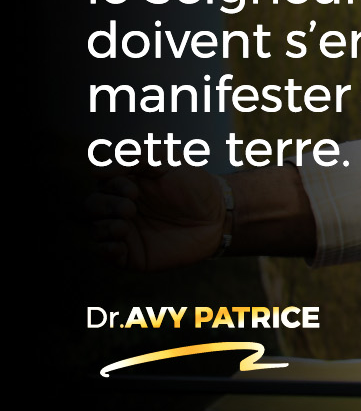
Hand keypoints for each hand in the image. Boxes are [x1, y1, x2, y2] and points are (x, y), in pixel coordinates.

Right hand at [87, 165, 225, 270]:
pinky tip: (119, 245)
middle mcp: (121, 207)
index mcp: (126, 183)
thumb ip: (138, 155)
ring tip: (124, 226)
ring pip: (96, 230)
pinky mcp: (133, 254)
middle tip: (131, 208)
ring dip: (104, 227)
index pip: (101, 183)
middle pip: (92, 206)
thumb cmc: (194, 184)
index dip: (112, 186)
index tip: (136, 190)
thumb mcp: (169, 159)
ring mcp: (126, 232)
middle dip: (106, 206)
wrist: (218, 216)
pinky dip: (105, 250)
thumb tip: (96, 171)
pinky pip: (106, 255)